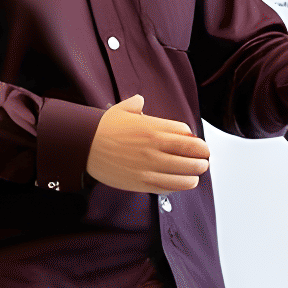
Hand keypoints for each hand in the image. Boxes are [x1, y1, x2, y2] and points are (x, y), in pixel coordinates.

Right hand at [85, 95, 210, 194]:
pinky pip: (169, 187)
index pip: (186, 134)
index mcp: (153, 128)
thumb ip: (136, 105)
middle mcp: (155, 147)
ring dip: (195, 174)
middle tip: (204, 158)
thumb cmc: (102, 128)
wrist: (83, 145)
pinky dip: (180, 186)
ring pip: (185, 173)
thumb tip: (140, 101)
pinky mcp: (143, 183)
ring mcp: (150, 166)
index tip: (195, 143)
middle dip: (202, 157)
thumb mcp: (121, 110)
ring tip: (197, 173)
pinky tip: (182, 183)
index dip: (193, 139)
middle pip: (192, 154)